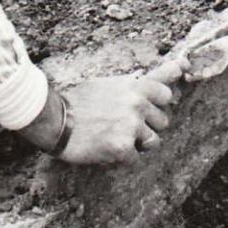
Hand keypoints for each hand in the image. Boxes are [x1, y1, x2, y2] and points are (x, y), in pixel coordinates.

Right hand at [24, 61, 182, 165]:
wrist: (56, 120)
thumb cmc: (78, 101)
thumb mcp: (108, 83)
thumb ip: (136, 82)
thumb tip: (171, 69)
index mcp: (135, 86)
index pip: (167, 93)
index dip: (159, 103)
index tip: (151, 107)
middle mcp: (138, 104)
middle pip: (163, 121)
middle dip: (147, 126)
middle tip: (123, 126)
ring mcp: (132, 126)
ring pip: (153, 142)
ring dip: (137, 144)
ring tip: (115, 139)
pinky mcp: (124, 147)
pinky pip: (136, 159)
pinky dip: (122, 159)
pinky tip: (105, 150)